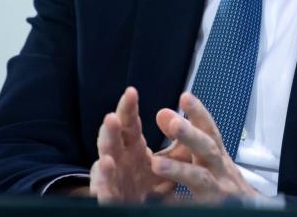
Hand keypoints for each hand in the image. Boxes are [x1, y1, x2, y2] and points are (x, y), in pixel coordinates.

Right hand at [90, 86, 188, 202]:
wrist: (139, 208)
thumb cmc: (149, 183)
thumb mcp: (168, 162)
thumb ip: (180, 145)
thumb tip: (193, 125)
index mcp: (132, 147)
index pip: (129, 124)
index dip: (128, 109)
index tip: (131, 91)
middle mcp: (119, 160)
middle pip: (112, 141)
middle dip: (110, 130)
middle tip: (112, 118)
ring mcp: (113, 179)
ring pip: (104, 166)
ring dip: (104, 162)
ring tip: (107, 156)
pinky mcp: (112, 199)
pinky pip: (105, 193)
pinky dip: (104, 186)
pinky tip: (107, 178)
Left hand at [152, 92, 259, 203]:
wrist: (248, 211)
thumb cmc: (223, 184)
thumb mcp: (206, 158)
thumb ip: (186, 137)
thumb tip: (163, 114)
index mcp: (218, 157)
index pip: (209, 131)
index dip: (199, 114)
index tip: (185, 97)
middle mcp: (222, 172)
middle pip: (209, 150)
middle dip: (191, 136)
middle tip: (173, 123)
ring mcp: (219, 193)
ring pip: (200, 179)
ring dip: (179, 170)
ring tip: (157, 164)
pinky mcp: (212, 209)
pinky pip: (194, 207)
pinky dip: (181, 204)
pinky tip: (164, 202)